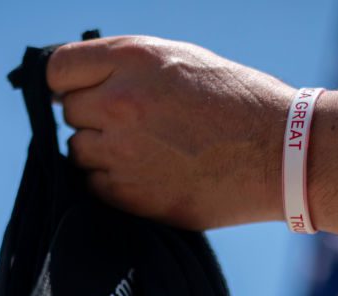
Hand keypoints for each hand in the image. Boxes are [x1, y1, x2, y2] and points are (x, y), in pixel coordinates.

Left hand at [47, 35, 293, 229]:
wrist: (280, 156)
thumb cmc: (238, 103)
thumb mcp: (182, 60)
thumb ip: (127, 68)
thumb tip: (81, 84)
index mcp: (133, 59)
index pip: (58, 69)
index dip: (64, 82)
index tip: (72, 91)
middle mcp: (119, 103)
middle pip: (68, 112)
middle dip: (91, 116)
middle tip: (130, 124)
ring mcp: (121, 152)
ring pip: (79, 151)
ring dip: (101, 152)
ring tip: (148, 150)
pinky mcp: (128, 194)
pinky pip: (94, 186)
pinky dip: (112, 183)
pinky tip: (150, 174)